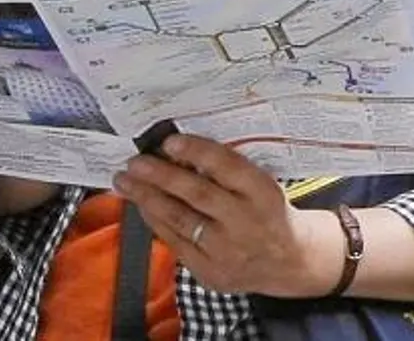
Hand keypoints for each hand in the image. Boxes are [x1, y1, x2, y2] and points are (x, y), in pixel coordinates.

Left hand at [113, 135, 344, 297]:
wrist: (289, 261)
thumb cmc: (267, 211)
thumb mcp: (260, 184)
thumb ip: (227, 170)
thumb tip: (175, 149)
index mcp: (263, 193)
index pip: (227, 167)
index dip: (196, 151)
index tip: (169, 140)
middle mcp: (246, 222)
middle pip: (197, 194)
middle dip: (160, 175)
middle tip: (134, 162)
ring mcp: (227, 252)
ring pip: (179, 220)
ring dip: (146, 198)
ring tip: (124, 181)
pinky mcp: (211, 272)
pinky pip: (175, 242)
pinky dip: (154, 221)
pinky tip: (140, 205)